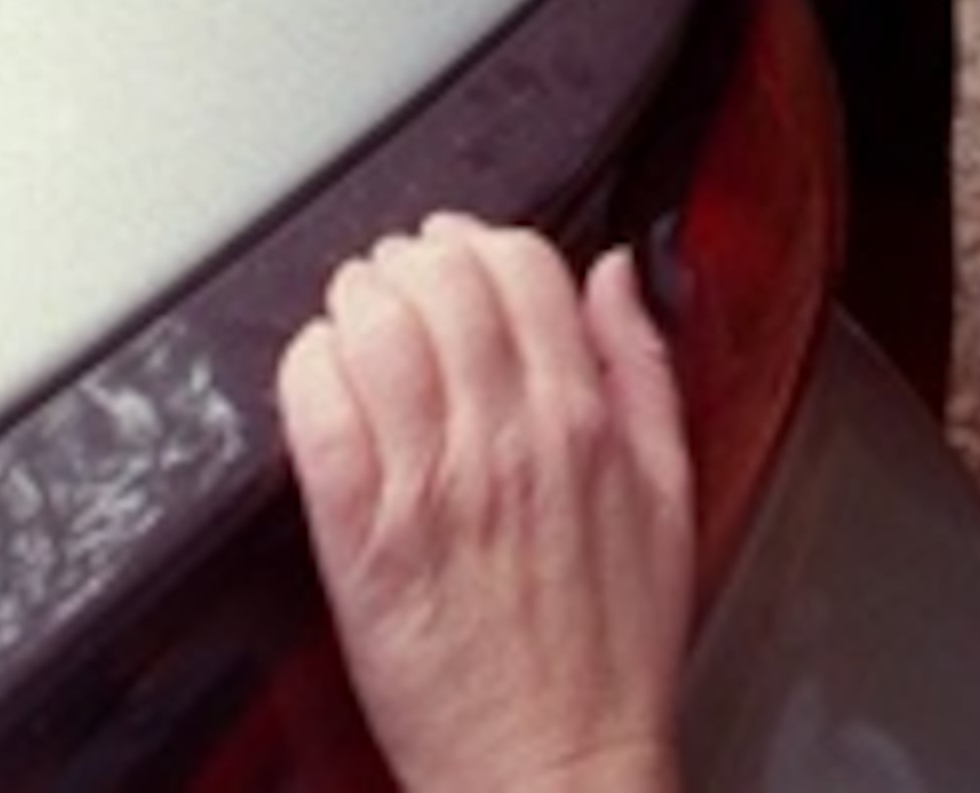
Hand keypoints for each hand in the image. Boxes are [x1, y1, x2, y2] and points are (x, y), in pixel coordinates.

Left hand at [277, 217, 691, 792]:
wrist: (553, 771)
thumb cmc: (611, 651)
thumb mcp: (669, 492)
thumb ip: (643, 367)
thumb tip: (612, 272)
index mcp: (582, 420)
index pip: (523, 266)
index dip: (479, 239)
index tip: (458, 249)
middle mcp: (505, 440)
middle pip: (441, 283)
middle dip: (410, 259)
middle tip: (398, 273)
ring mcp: (429, 489)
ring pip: (376, 332)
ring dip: (356, 299)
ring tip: (353, 310)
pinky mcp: (361, 544)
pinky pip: (319, 419)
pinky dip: (310, 369)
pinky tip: (316, 368)